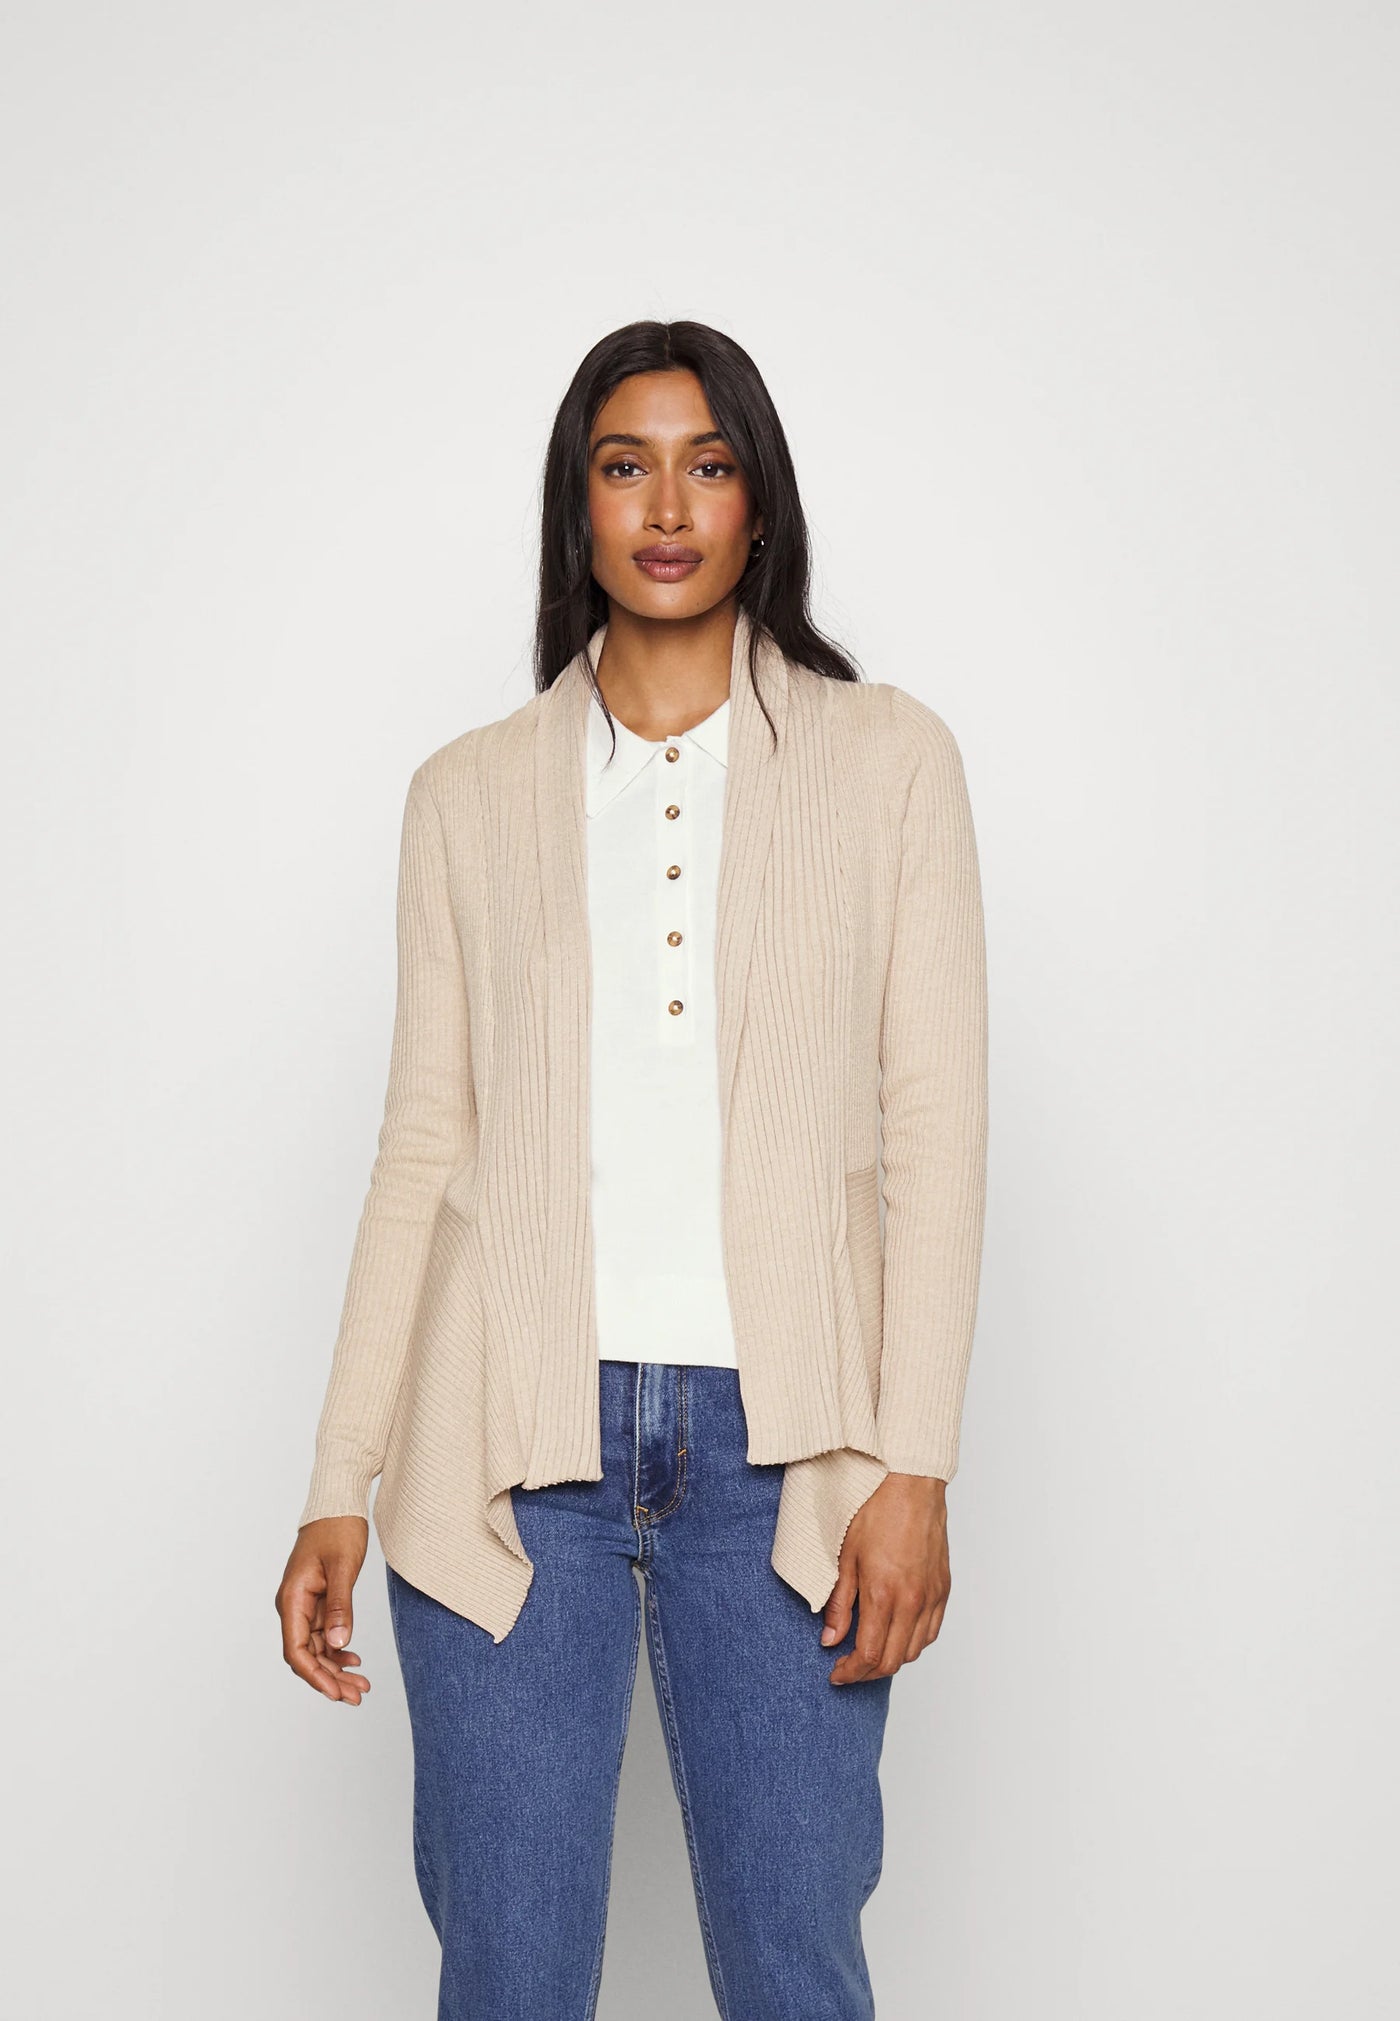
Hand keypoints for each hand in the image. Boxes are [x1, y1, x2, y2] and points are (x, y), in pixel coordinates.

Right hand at [276, 1516, 372, 1703]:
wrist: (338, 1504)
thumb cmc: (338, 1529)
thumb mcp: (342, 1568)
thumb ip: (340, 1606)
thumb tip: (339, 1643)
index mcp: (292, 1599)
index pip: (296, 1651)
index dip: (315, 1676)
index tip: (336, 1693)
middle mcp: (294, 1606)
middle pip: (307, 1655)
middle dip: (330, 1679)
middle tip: (357, 1696)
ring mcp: (305, 1605)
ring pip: (317, 1648)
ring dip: (336, 1668)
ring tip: (361, 1685)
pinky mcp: (318, 1601)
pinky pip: (324, 1634)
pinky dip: (339, 1649)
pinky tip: (355, 1660)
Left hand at [821, 1472, 950, 1684]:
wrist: (911, 1483)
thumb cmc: (876, 1510)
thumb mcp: (845, 1555)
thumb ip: (839, 1602)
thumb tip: (830, 1639)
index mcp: (885, 1594)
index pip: (870, 1656)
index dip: (850, 1673)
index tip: (836, 1673)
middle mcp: (913, 1601)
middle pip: (893, 1661)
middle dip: (866, 1673)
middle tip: (847, 1668)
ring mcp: (932, 1596)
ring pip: (914, 1650)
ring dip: (890, 1660)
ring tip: (869, 1650)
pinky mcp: (943, 1588)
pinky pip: (931, 1631)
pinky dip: (912, 1642)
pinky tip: (896, 1634)